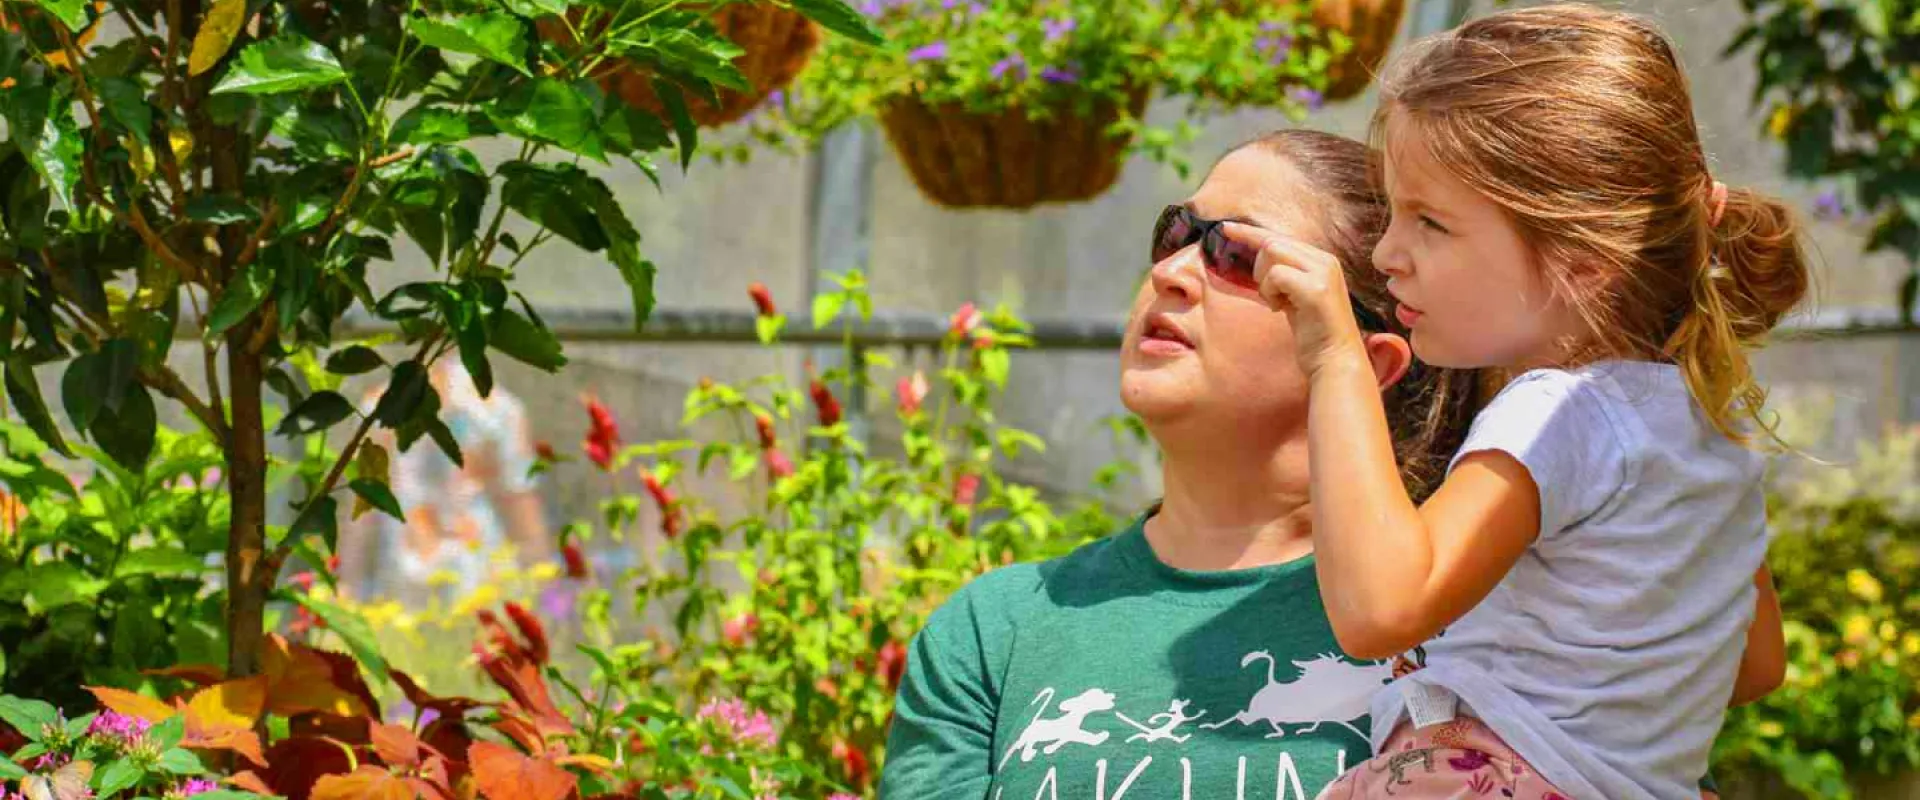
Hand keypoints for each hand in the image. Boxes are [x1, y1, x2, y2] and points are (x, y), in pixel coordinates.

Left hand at [1219, 222, 1368, 378]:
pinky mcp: (1315, 289)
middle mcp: (1325, 261)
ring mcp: (1322, 273)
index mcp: (1322, 260)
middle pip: (1273, 242)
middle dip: (1259, 267)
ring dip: (1264, 281)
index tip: (1227, 228)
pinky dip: (1269, 292)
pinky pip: (1275, 275)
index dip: (1251, 233)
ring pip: (1272, 253)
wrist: (1335, 360)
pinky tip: (1280, 309)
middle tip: (1270, 296)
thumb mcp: (1298, 296)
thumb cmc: (1314, 333)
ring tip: (1278, 303)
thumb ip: (1285, 275)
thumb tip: (1260, 259)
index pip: (1280, 237)